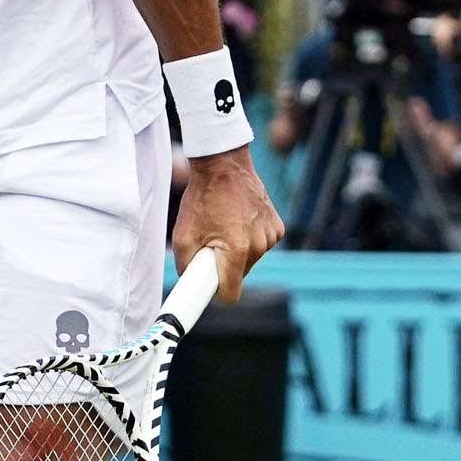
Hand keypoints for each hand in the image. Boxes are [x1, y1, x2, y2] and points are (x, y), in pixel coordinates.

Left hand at [173, 150, 283, 302]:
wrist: (224, 165)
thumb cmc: (202, 198)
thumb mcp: (182, 234)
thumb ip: (185, 265)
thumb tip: (190, 280)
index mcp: (237, 251)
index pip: (231, 294)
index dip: (217, 293)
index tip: (209, 287)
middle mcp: (259, 246)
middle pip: (240, 275)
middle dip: (225, 267)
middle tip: (211, 244)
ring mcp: (271, 236)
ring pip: (251, 260)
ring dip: (238, 251)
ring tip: (224, 226)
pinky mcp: (277, 227)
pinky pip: (261, 244)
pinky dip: (250, 238)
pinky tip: (239, 219)